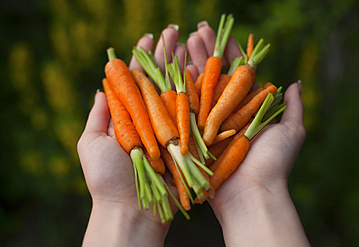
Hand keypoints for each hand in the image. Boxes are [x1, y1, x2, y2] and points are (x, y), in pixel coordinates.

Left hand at [77, 24, 185, 246]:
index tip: (149, 38)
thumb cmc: (108, 180)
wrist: (133, 211)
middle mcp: (150, 119)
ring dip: (183, 65)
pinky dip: (198, 91)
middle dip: (166, 54)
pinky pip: (193, 113)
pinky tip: (203, 69)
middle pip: (159, 80)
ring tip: (190, 41)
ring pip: (178, 90)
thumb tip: (102, 87)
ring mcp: (170, 128)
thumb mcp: (91, 144)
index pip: (136, 80)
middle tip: (174, 31)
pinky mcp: (187, 140)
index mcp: (128, 117)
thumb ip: (99, 115)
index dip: (142, 58)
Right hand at [186, 21, 309, 245]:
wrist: (249, 195)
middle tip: (196, 31)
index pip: (238, 72)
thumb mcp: (291, 133)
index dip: (230, 52)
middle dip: (205, 52)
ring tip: (182, 40)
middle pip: (214, 75)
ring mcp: (207, 121)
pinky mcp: (192, 133)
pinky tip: (173, 66)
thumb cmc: (273, 164)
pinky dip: (179, 86)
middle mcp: (226, 112)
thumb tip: (295, 83)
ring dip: (190, 62)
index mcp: (248, 108)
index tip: (221, 35)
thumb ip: (294, 107)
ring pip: (198, 86)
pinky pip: (184, 107)